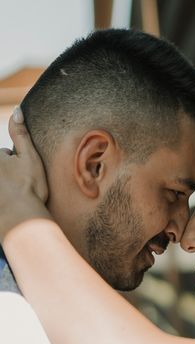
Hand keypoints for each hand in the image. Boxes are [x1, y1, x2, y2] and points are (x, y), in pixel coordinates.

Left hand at [0, 107, 49, 238]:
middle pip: (2, 167)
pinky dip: (5, 198)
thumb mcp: (29, 157)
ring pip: (3, 181)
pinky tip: (9, 203)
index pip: (4, 154)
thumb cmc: (28, 187)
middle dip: (8, 173)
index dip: (15, 162)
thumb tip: (16, 110)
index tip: (22, 176)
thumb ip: (20, 134)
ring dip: (8, 185)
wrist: (22, 219)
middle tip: (20, 186)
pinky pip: (3, 195)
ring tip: (15, 197)